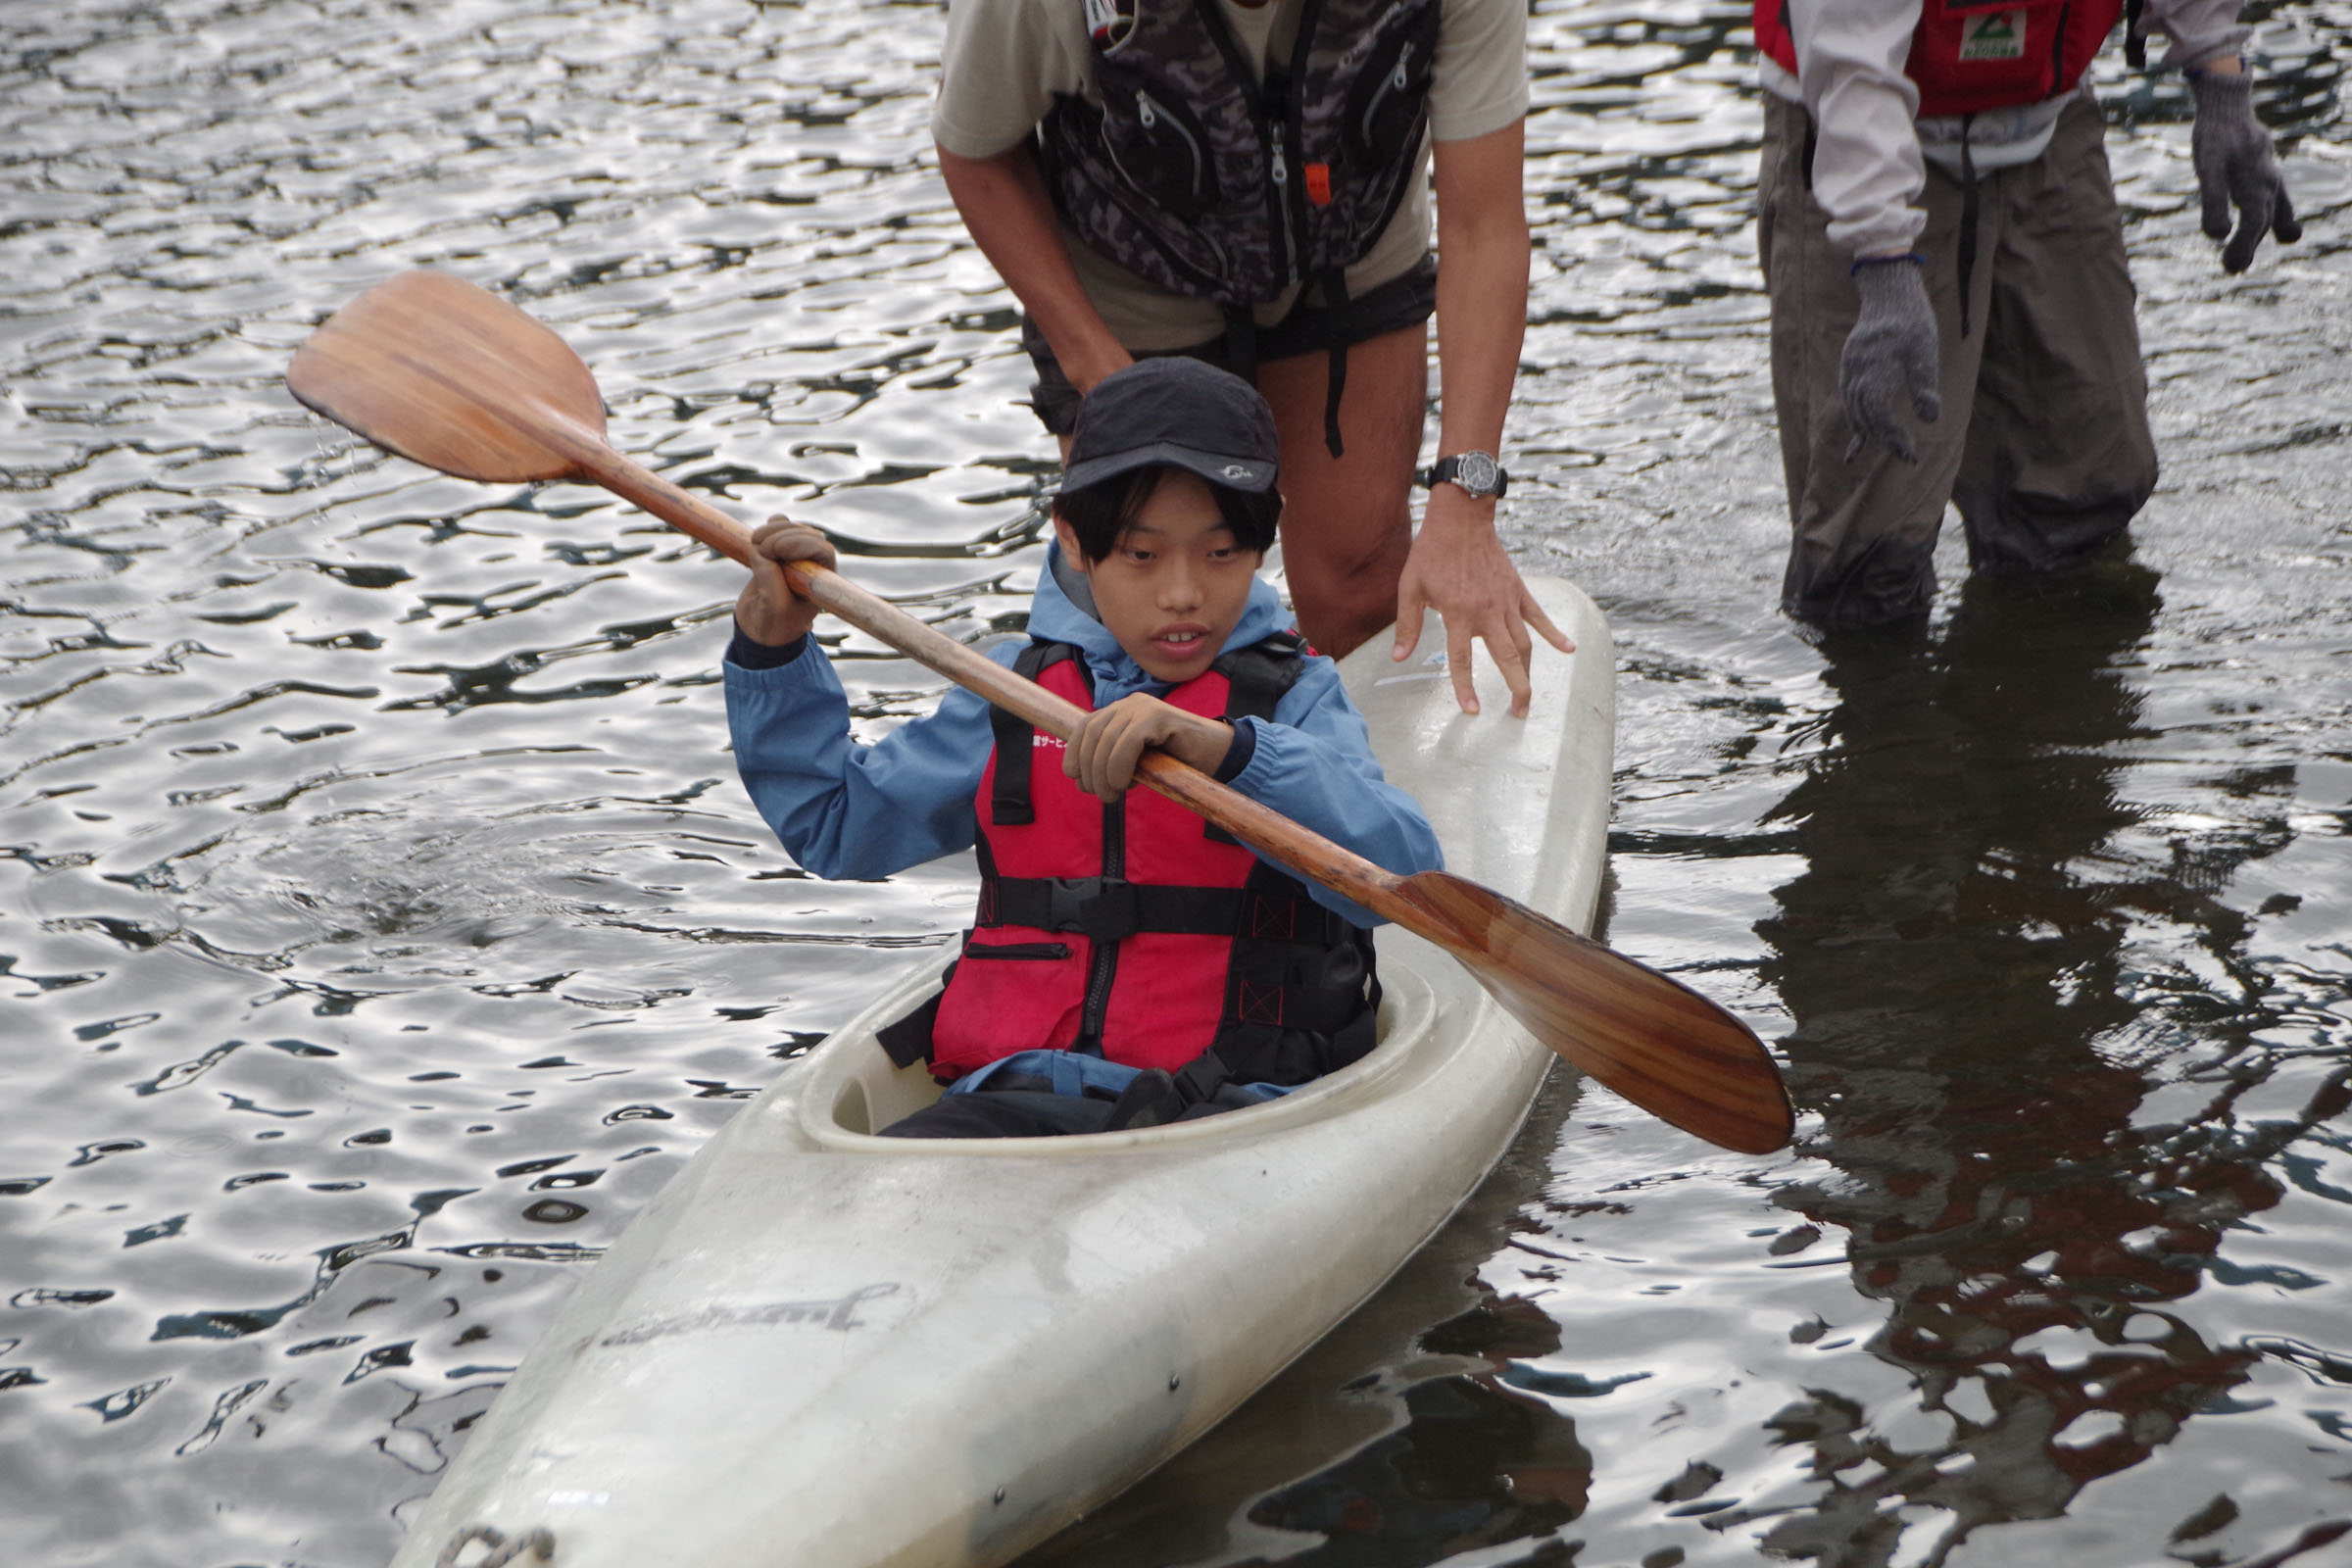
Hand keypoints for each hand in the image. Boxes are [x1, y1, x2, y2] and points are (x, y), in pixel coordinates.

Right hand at [734, 517, 836, 647]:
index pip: (823, 550)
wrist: (759, 626)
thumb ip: (770, 580)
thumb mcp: (773, 608)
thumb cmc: (774, 623)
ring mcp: (798, 556)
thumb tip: (759, 549)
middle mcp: (814, 566)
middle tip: (760, 547)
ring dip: (774, 529)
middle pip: (807, 534)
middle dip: (783, 535)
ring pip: (794, 528)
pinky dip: (770, 527)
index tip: (775, 549)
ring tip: (753, 541)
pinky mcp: (781, 549)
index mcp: (822, 582)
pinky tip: (755, 538)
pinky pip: (781, 526)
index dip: (801, 543)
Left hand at [1063, 695, 1232, 802]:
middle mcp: (1129, 704)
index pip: (1085, 727)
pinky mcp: (1159, 715)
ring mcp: (1144, 707)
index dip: (1074, 752)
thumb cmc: (1177, 762)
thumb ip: (1112, 763)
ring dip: (1103, 773)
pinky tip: (1123, 783)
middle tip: (1100, 795)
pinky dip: (1119, 765)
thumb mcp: (1137, 761)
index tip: (1075, 778)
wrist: (1218, 755)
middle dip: (1089, 769)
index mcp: (1121, 711)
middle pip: (1093, 734)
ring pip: (1107, 739)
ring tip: (1111, 795)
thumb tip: (1082, 781)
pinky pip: (1128, 741)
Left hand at [1392, 488, 1573, 718]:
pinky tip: (1569, 650)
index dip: (1466, 687)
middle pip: (1508, 658)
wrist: (1461, 519)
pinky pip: (1540, 617)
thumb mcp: (1410, 588)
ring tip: (1528, 695)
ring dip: (1529, 672)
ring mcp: (1507, 602)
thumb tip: (1399, 657)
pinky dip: (1555, 634)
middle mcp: (1486, 612)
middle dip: (1517, 688)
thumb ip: (1408, 625)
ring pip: (1525, 644)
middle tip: (1518, 713)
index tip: (1472, 710)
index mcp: (1458, 614)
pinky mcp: (1518, 591)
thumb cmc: (1431, 554)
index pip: (1462, 660)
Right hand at [1839, 257, 1940, 462]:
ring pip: (1857, 414)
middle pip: (1867, 420)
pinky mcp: (1850, 373)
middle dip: (1887, 441)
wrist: (1889, 294)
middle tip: (1909, 457)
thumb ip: (1924, 388)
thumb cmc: (1912, 324)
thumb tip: (1930, 420)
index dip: (1894, 439)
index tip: (1912, 455)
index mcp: (1875, 374)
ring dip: (1873, 434)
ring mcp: (1849, 375)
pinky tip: (1855, 453)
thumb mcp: (1924, 353)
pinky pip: (1850, 405)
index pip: (1880, 417)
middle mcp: (1856, 378)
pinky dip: (1857, 428)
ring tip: (1894, 448)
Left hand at [2189, 66, 2300, 273]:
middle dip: (2248, 245)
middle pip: (2262, 220)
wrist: (2227, 103)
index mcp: (2258, 182)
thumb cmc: (2215, 134)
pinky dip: (2275, 215)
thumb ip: (2212, 199)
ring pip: (2272, 209)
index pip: (2254, 222)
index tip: (2230, 267)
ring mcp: (2268, 174)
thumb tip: (2218, 235)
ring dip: (2262, 233)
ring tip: (2247, 257)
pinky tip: (2276, 225)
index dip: (2243, 245)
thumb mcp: (2207, 165)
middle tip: (2232, 269)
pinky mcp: (2262, 169)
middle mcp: (2268, 181)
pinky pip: (2274, 197)